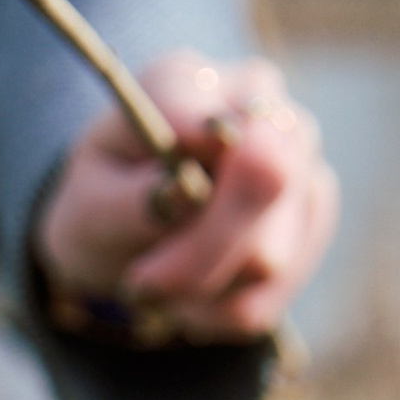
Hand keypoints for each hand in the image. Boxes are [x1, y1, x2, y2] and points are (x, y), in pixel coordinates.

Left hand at [33, 51, 337, 343]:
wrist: (121, 234)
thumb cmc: (101, 202)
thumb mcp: (89, 199)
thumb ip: (134, 194)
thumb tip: (186, 191)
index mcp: (204, 85)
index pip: (229, 127)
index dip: (195, 191)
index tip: (152, 227)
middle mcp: (270, 115)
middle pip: (268, 183)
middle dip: (196, 253)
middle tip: (139, 284)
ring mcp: (302, 171)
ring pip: (270, 256)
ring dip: (198, 288)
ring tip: (156, 282)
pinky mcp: (310, 230)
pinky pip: (268, 296)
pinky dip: (215, 313)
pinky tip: (187, 298)